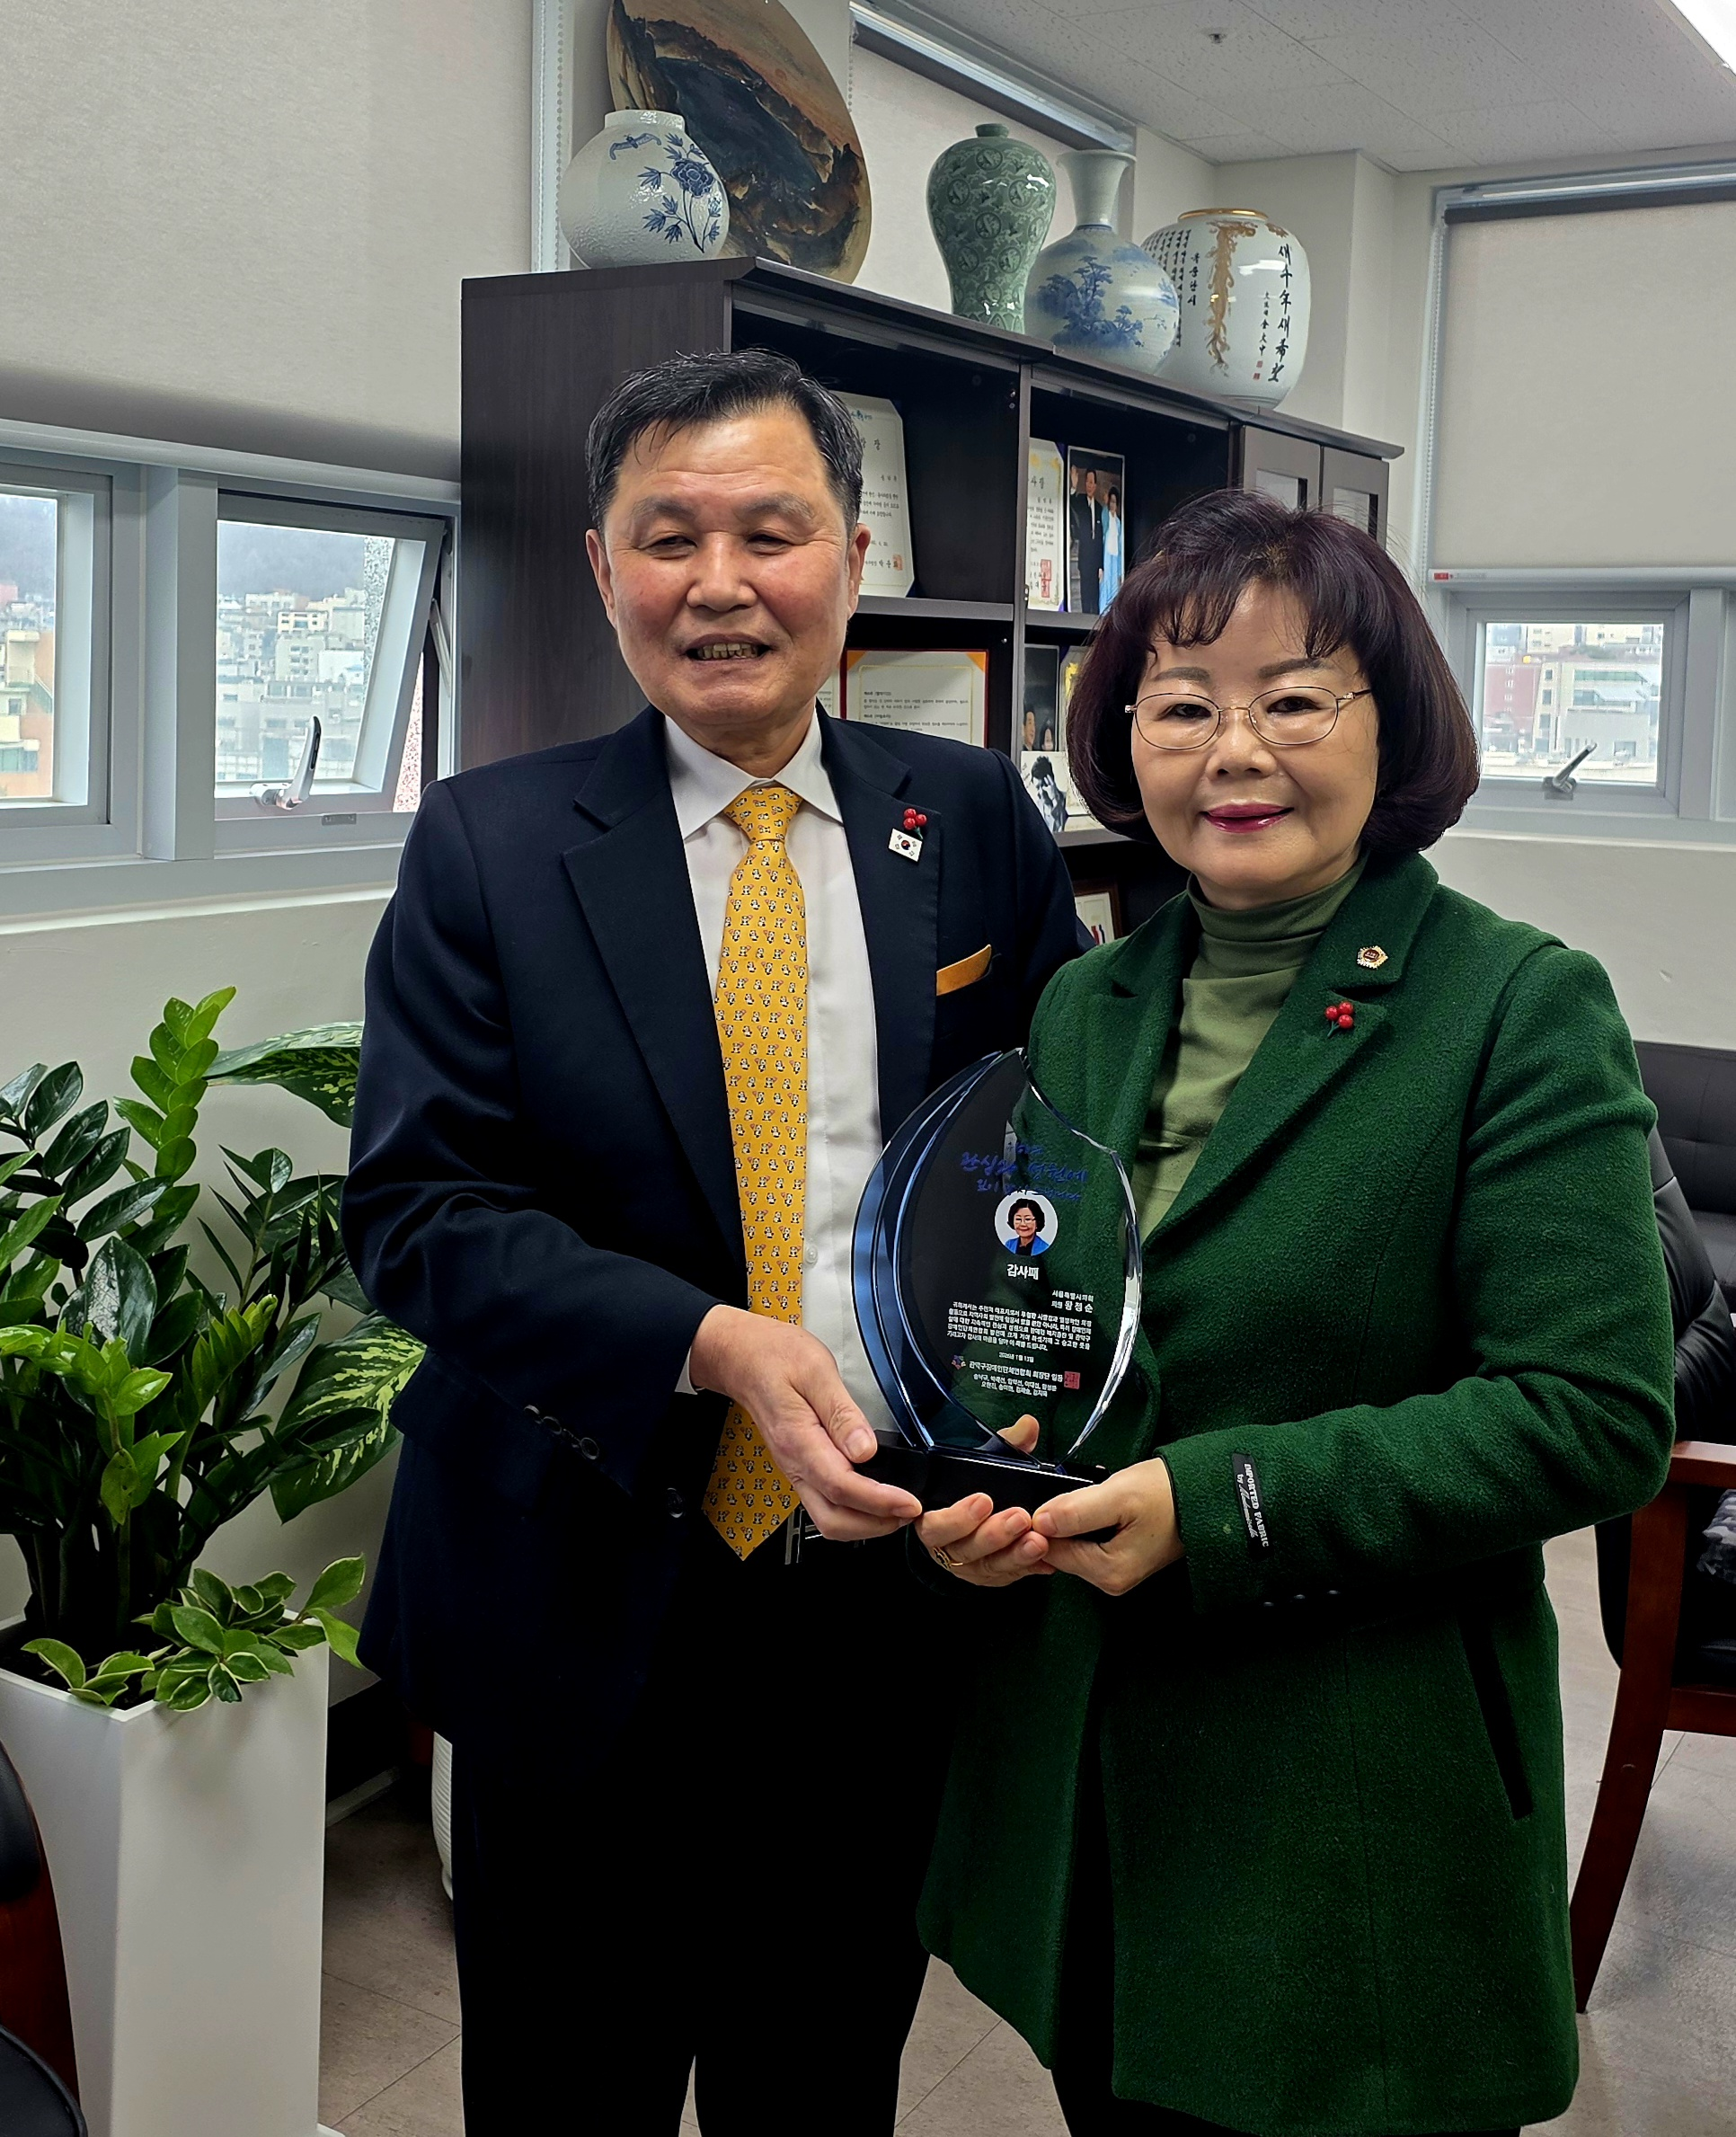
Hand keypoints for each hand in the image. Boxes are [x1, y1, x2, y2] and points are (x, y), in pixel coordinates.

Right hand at [688, 1305, 919, 1540]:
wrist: (742, 1358)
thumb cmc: (775, 1358)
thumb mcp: (816, 1371)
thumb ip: (842, 1412)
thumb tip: (866, 1450)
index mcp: (799, 1441)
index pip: (842, 1486)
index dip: (880, 1501)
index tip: (910, 1504)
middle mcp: (795, 1464)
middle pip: (833, 1519)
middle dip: (875, 1524)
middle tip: (910, 1511)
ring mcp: (796, 1469)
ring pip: (828, 1519)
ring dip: (866, 1523)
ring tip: (898, 1509)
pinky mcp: (801, 1468)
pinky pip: (826, 1504)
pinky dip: (855, 1512)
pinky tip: (876, 1498)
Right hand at [915, 1416, 1052, 1587]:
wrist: (973, 1518)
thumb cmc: (974, 1487)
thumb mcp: (985, 1460)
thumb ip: (1005, 1444)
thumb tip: (1028, 1426)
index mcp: (934, 1517)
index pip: (935, 1524)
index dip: (957, 1517)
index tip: (984, 1500)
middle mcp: (948, 1547)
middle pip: (964, 1549)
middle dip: (994, 1535)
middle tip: (1020, 1518)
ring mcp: (969, 1566)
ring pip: (989, 1567)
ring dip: (1016, 1555)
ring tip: (1039, 1541)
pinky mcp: (992, 1577)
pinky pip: (1010, 1577)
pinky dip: (1029, 1568)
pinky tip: (1047, 1560)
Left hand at [1031, 1456, 1183, 1596]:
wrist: (1206, 1495)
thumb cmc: (1166, 1494)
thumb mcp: (1118, 1496)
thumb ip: (1077, 1511)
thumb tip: (1038, 1522)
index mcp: (1107, 1572)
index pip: (1049, 1550)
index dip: (1037, 1522)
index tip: (1036, 1496)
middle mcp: (1109, 1581)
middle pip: (1058, 1549)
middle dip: (1054, 1521)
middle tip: (1065, 1489)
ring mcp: (1116, 1571)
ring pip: (1071, 1543)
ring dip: (1069, 1519)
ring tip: (1082, 1493)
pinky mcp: (1121, 1558)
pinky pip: (1086, 1541)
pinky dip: (1083, 1521)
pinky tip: (1093, 1502)